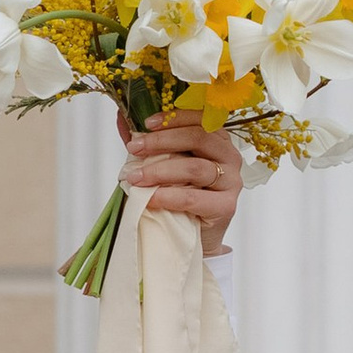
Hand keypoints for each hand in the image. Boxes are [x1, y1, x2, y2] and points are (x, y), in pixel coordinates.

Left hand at [122, 111, 242, 255]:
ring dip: (160, 170)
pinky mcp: (226, 206)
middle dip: (162, 141)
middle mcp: (229, 156)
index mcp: (217, 140)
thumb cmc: (177, 196)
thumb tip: (121, 118)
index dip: (174, 118)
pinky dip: (168, 196)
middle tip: (134, 148)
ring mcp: (231, 181)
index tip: (146, 124)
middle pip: (199, 138)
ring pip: (195, 167)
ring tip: (135, 177)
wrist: (189, 235)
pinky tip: (150, 198)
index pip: (200, 119)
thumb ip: (146, 142)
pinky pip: (193, 198)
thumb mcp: (161, 163)